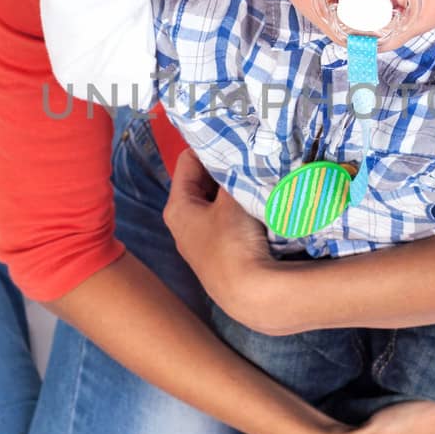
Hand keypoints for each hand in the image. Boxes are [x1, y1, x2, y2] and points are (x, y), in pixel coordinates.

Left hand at [162, 149, 276, 320]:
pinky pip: (226, 220)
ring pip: (216, 202)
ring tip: (255, 176)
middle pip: (201, 182)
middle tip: (248, 155)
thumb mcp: (232, 198)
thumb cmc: (233, 242)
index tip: (233, 139)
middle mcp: (182, 224)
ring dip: (234, 190)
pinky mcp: (218, 254)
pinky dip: (239, 209)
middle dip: (224, 169)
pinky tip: (257, 204)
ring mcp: (200, 241)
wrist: (250, 295)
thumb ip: (233, 171)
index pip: (188, 161)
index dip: (209, 147)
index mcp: (177, 206)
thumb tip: (238, 150)